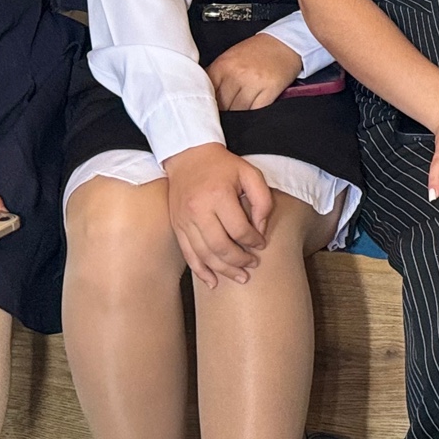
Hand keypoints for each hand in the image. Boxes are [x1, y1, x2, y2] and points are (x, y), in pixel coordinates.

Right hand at [163, 143, 273, 287]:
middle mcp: (198, 210)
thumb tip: (260, 229)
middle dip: (239, 261)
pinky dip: (200, 270)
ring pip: (204, 255)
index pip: (239, 229)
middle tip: (253, 265)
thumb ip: (262, 200)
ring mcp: (184, 220)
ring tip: (240, 278)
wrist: (188, 157)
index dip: (254, 241)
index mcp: (218, 195)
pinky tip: (212, 281)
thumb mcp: (250, 173)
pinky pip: (188, 254)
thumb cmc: (223, 165)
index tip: (262, 244)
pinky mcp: (176, 226)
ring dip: (223, 270)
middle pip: (220, 247)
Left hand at [206, 32, 302, 111]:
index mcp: (222, 65)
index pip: (207, 94)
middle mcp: (237, 73)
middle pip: (222, 105)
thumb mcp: (229, 58)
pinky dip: (253, 114)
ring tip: (240, 112)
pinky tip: (252, 110)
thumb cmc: (256, 52)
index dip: (208, 105)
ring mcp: (254, 82)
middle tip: (225, 114)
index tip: (209, 111)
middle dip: (223, 112)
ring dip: (238, 115)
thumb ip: (215, 76)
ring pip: (238, 111)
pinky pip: (256, 110)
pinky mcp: (270, 89)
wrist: (284, 42)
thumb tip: (204, 97)